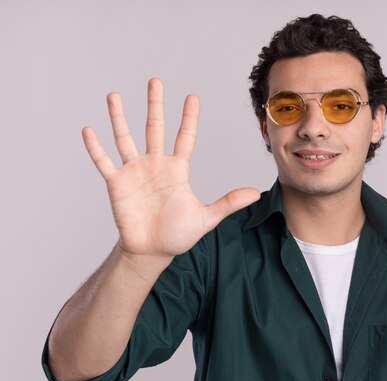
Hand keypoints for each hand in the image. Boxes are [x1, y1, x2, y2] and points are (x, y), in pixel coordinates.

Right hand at [83, 78, 259, 259]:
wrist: (152, 252)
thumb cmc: (179, 235)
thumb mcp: (207, 218)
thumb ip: (229, 203)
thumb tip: (256, 194)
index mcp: (177, 169)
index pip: (185, 137)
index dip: (189, 118)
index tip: (192, 96)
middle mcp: (155, 165)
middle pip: (155, 128)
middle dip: (156, 105)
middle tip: (155, 81)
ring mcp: (135, 172)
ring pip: (125, 138)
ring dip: (120, 117)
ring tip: (114, 96)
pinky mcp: (117, 184)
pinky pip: (104, 162)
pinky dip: (96, 148)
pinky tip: (89, 130)